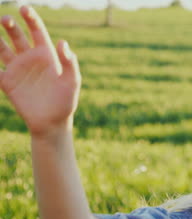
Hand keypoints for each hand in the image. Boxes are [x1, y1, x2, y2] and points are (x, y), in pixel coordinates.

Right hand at [0, 6, 80, 136]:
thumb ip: (69, 62)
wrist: (52, 123)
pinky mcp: (7, 83)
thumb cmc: (66, 101)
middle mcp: (30, 59)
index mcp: (46, 55)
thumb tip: (63, 42)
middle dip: (10, 25)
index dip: (31, 18)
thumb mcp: (72, 81)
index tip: (24, 8)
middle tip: (5, 19)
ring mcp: (17, 70)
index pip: (37, 31)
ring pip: (2, 49)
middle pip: (17, 36)